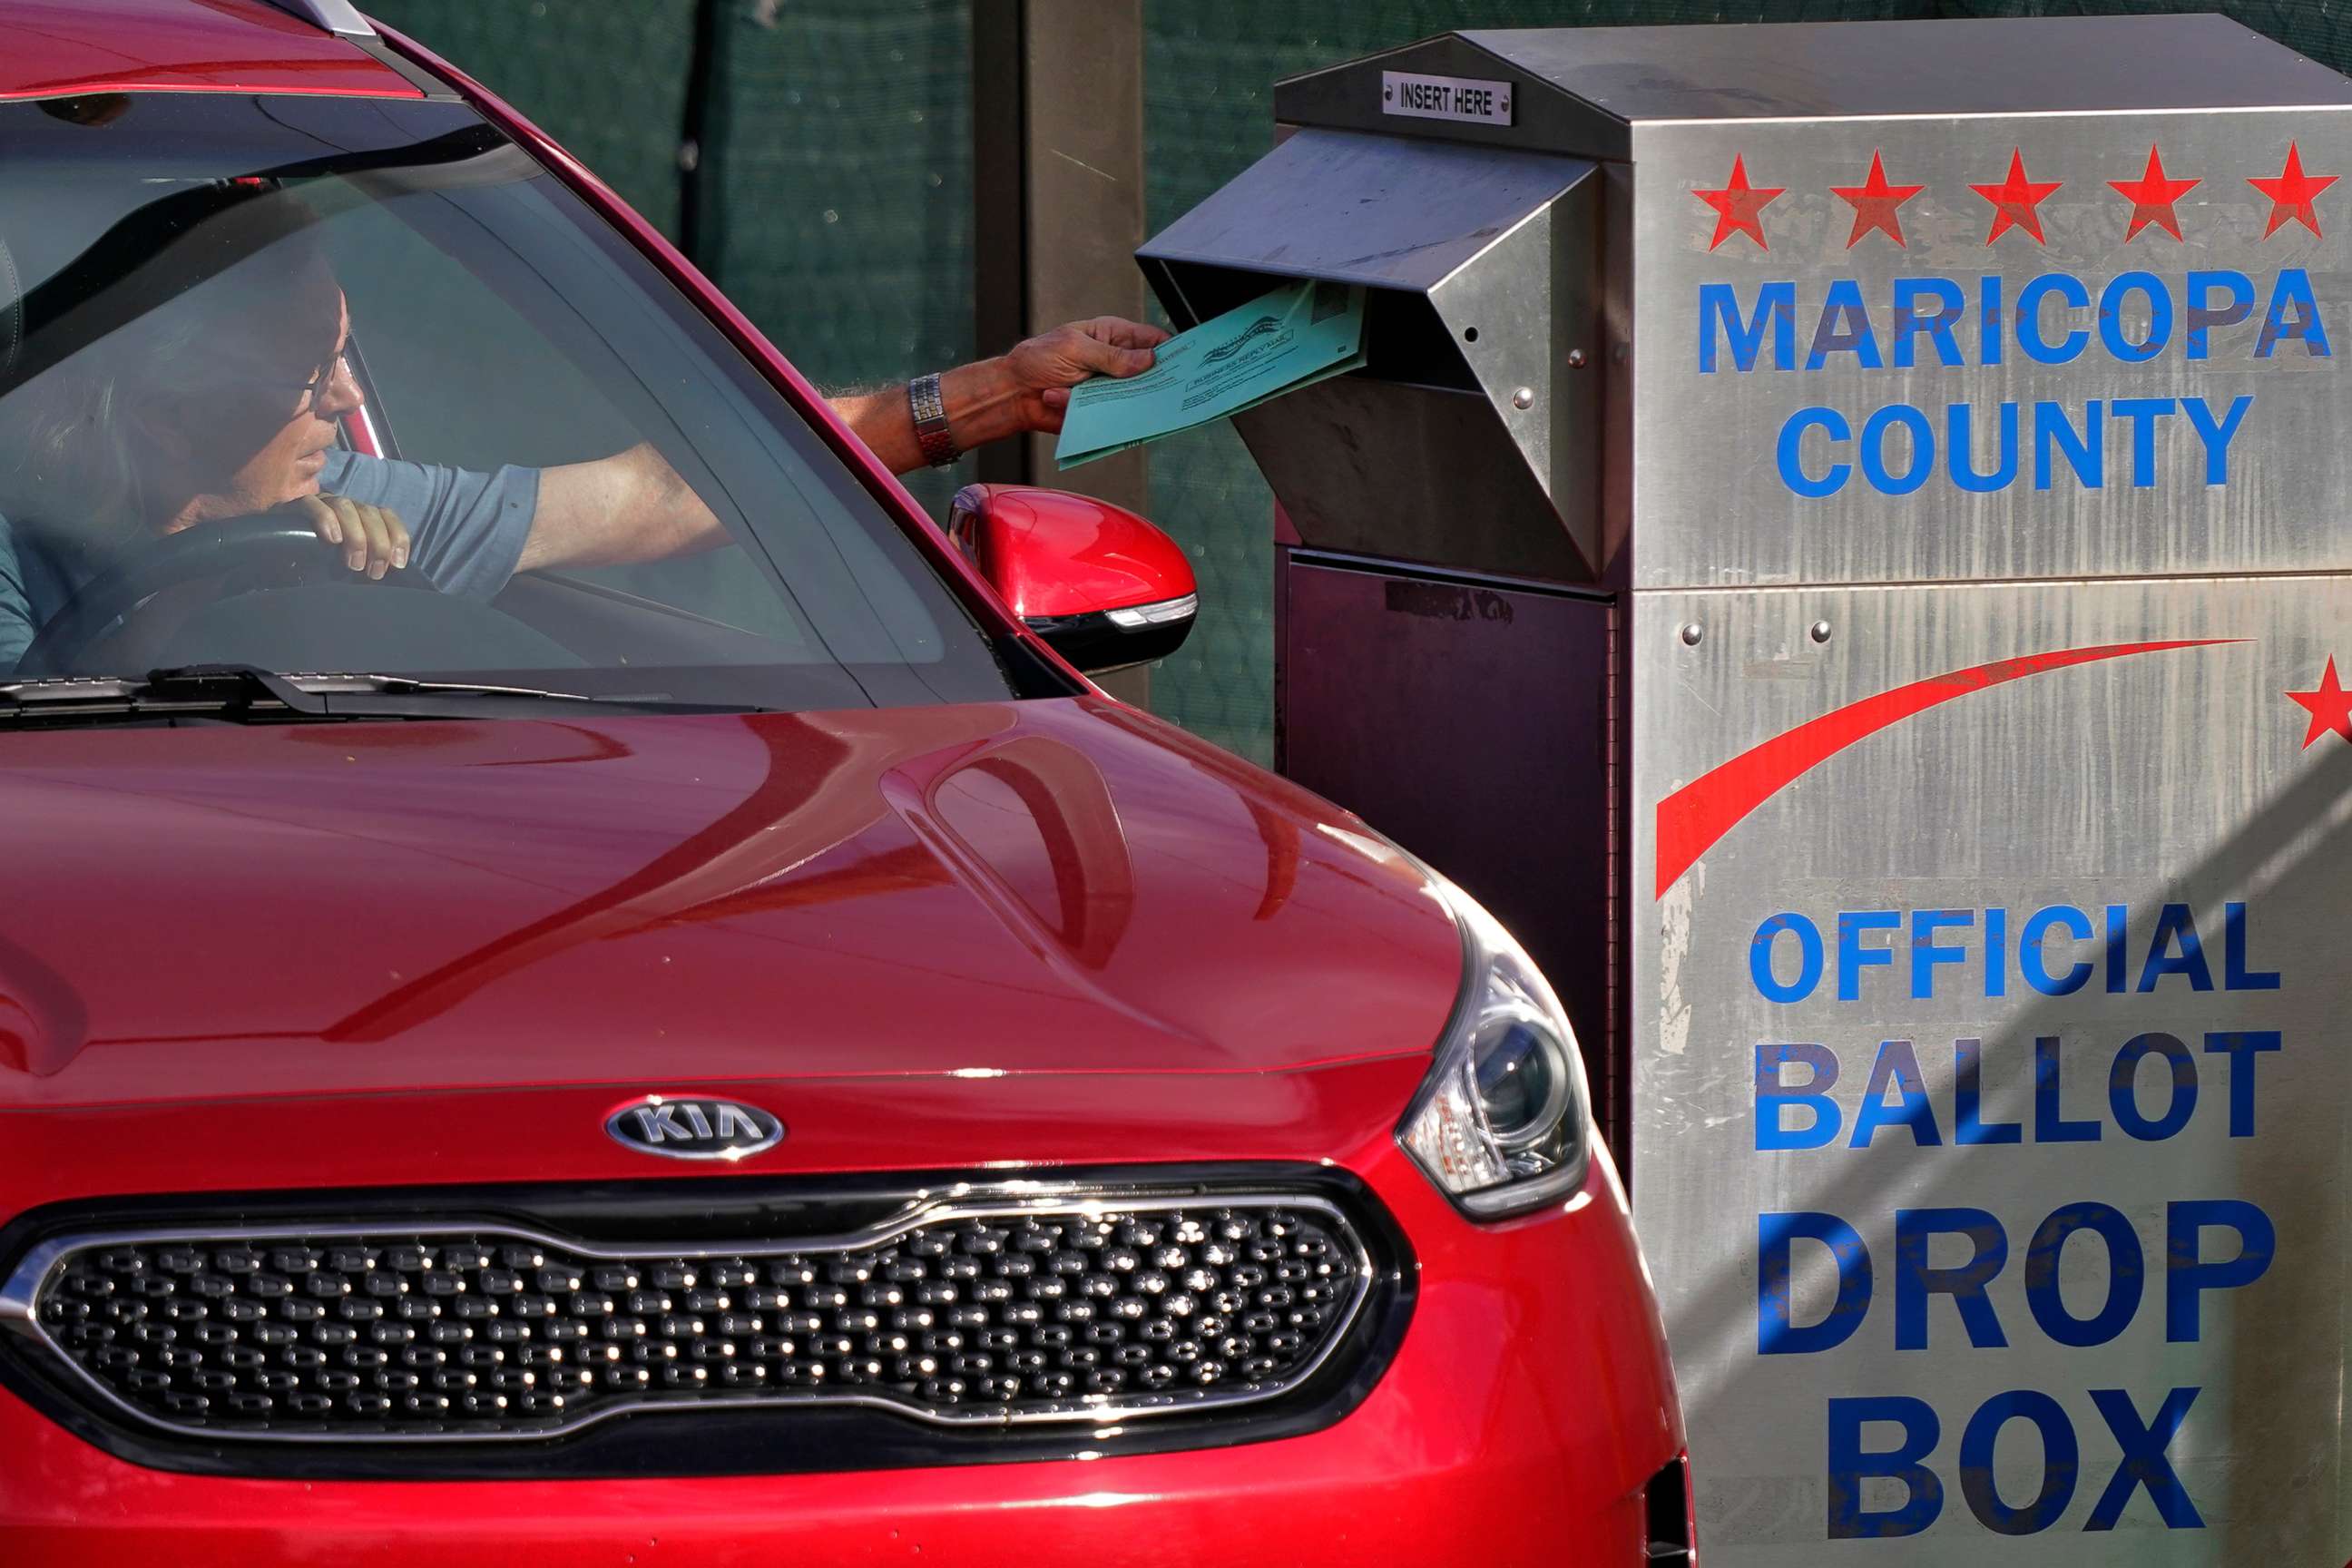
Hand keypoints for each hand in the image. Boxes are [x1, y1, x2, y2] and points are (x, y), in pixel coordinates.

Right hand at [285, 494, 408, 580]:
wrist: (270, 563)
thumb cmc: (317, 568)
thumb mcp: (349, 568)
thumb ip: (370, 564)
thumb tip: (391, 572)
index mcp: (360, 518)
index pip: (386, 516)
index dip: (397, 537)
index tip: (398, 564)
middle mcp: (343, 508)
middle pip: (369, 513)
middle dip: (377, 543)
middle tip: (373, 572)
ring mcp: (319, 504)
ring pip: (345, 506)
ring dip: (355, 536)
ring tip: (353, 564)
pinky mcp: (292, 507)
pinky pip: (311, 504)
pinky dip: (324, 519)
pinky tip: (331, 539)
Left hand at [1001, 316, 1170, 434]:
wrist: (1014, 395)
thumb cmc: (1037, 361)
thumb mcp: (1075, 349)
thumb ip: (1112, 357)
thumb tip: (1148, 360)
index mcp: (1110, 336)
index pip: (1150, 339)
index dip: (1170, 348)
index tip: (1186, 360)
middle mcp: (1114, 362)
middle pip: (1149, 372)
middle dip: (1158, 381)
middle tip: (1169, 389)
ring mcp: (1109, 387)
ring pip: (1136, 397)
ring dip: (1129, 400)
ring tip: (1120, 399)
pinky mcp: (1101, 410)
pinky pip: (1117, 416)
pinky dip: (1108, 415)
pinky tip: (1089, 407)